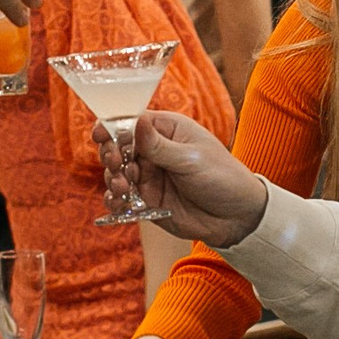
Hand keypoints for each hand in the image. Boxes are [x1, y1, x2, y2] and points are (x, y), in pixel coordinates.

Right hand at [99, 111, 270, 246]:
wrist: (237, 217)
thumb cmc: (222, 177)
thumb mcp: (191, 159)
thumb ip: (158, 145)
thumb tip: (133, 121)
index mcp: (167, 130)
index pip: (131, 121)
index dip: (112, 126)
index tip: (101, 134)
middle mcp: (153, 151)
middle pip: (118, 146)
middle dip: (111, 155)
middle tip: (117, 164)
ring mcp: (149, 176)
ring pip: (116, 173)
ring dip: (113, 178)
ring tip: (124, 186)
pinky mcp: (146, 200)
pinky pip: (122, 198)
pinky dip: (115, 200)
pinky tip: (118, 202)